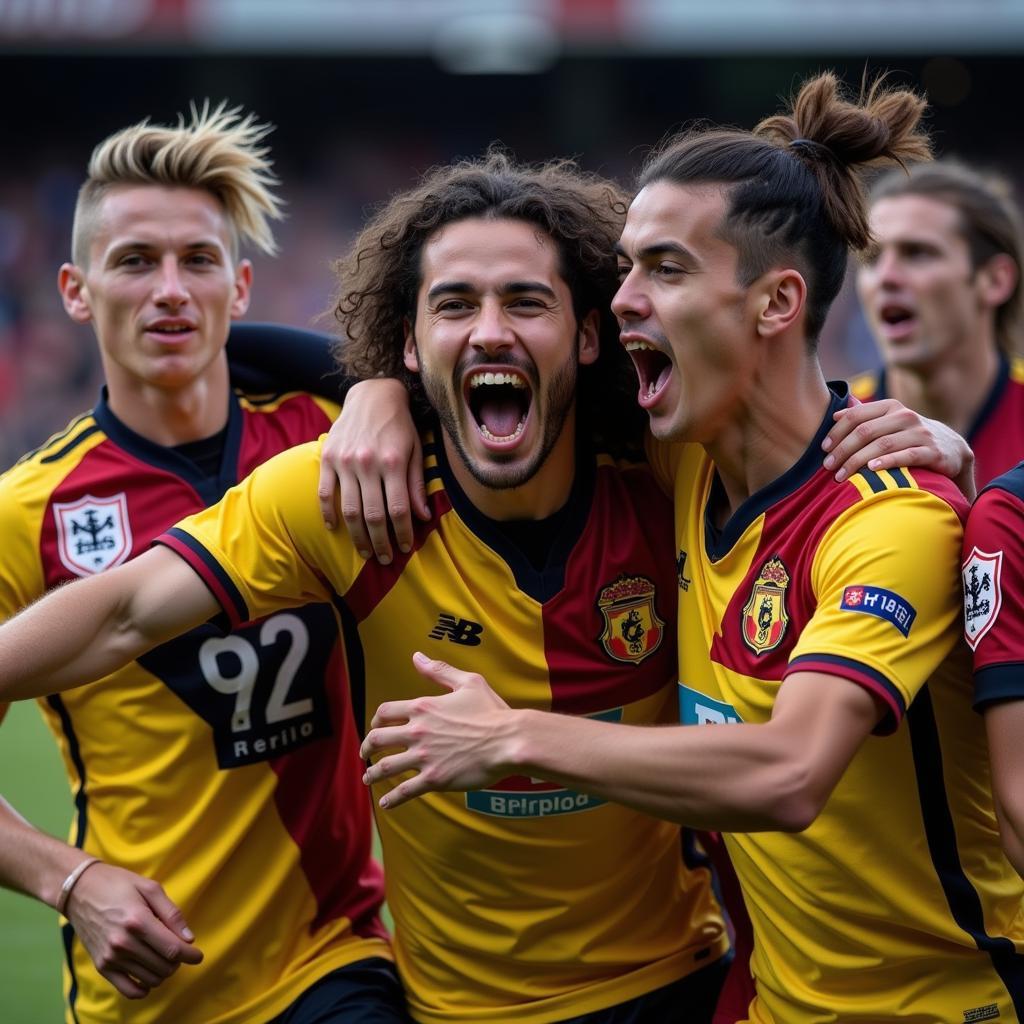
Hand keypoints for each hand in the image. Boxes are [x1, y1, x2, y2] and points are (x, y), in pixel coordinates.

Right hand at [65, 863, 202, 998]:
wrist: (80, 890)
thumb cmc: (118, 884)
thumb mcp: (150, 888)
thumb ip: (172, 913)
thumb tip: (189, 938)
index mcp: (138, 921)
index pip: (172, 949)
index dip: (191, 955)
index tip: (199, 955)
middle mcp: (123, 943)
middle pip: (164, 966)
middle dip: (178, 961)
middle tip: (178, 949)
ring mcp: (111, 957)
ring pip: (150, 978)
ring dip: (164, 972)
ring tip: (164, 956)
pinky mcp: (101, 966)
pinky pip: (128, 990)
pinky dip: (144, 988)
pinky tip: (149, 976)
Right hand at [317, 378, 429, 562]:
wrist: (373, 395)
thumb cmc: (400, 426)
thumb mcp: (416, 451)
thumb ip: (416, 485)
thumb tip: (423, 517)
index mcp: (394, 462)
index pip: (399, 509)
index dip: (402, 533)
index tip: (404, 548)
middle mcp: (368, 463)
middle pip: (373, 516)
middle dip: (380, 542)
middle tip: (383, 559)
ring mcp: (345, 461)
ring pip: (349, 510)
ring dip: (357, 536)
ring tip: (365, 551)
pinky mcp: (328, 457)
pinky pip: (325, 493)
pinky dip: (328, 514)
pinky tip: (335, 528)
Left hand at [360, 652, 513, 808]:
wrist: (509, 740)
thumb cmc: (492, 711)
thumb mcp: (468, 682)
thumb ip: (439, 671)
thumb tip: (417, 657)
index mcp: (423, 707)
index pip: (385, 712)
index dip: (375, 720)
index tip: (375, 727)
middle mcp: (418, 732)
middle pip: (378, 739)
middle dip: (366, 748)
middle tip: (364, 754)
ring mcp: (424, 757)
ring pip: (385, 767)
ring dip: (372, 774)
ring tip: (368, 778)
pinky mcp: (434, 779)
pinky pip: (404, 791)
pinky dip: (391, 798)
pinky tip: (385, 803)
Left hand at [822, 398, 975, 497]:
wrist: (952, 449)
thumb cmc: (910, 437)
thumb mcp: (889, 423)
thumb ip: (865, 417)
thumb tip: (836, 413)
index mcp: (891, 407)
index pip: (857, 415)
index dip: (837, 432)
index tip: (823, 448)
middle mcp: (906, 417)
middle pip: (866, 431)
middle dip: (843, 450)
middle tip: (828, 466)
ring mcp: (921, 433)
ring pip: (882, 444)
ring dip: (857, 461)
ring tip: (841, 475)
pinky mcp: (933, 452)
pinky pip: (907, 456)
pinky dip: (888, 462)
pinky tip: (871, 469)